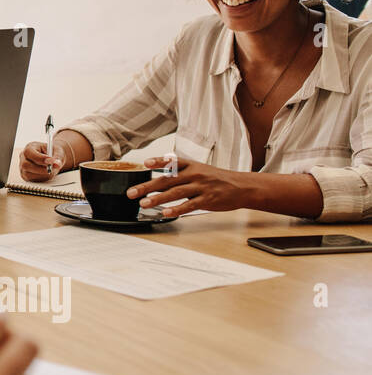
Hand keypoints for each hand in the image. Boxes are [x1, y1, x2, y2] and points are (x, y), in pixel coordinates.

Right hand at [19, 141, 65, 180]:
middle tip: (51, 169)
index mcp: (30, 147)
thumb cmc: (53, 153)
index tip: (51, 161)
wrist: (52, 159)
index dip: (40, 158)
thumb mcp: (58, 152)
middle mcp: (23, 157)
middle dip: (40, 169)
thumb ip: (58, 157)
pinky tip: (47, 174)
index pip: (29, 152)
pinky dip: (42, 178)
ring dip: (42, 174)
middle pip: (26, 165)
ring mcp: (23, 167)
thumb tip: (56, 164)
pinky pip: (32, 180)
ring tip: (51, 170)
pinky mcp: (26, 176)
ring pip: (29, 174)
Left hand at [127, 156, 253, 216]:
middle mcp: (195, 174)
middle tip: (132, 193)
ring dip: (158, 198)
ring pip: (176, 192)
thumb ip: (179, 173)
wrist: (243, 186)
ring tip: (144, 203)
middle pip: (167, 180)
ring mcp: (201, 187)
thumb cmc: (217, 179)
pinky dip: (177, 209)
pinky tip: (166, 212)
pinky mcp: (207, 200)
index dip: (158, 162)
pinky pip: (189, 205)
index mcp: (191, 165)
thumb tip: (157, 179)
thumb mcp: (199, 169)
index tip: (145, 163)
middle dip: (147, 186)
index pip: (172, 162)